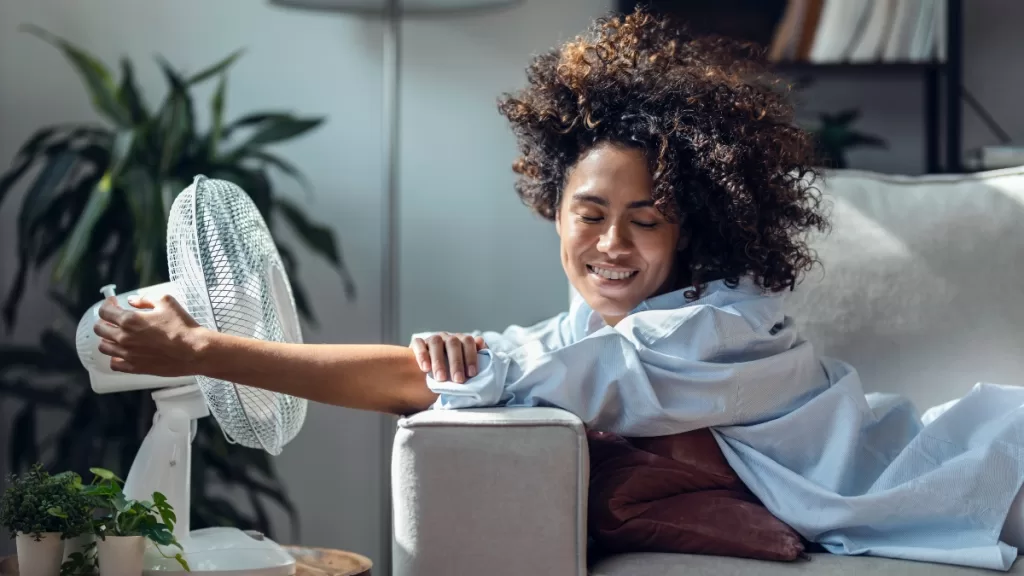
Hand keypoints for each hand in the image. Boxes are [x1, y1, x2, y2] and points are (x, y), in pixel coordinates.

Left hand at [93, 293, 208, 376]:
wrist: (194, 350)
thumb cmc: (182, 326)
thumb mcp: (167, 302)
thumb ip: (145, 299)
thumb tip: (132, 301)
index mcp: (129, 320)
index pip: (105, 312)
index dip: (107, 305)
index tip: (112, 304)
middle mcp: (124, 338)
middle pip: (100, 329)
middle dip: (104, 321)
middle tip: (113, 319)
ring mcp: (128, 354)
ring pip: (103, 347)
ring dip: (107, 339)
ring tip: (116, 336)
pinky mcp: (135, 367)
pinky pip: (114, 364)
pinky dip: (115, 357)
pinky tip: (122, 353)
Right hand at [409, 332, 486, 383]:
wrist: (429, 378)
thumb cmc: (453, 374)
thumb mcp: (467, 369)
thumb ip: (477, 357)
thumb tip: (481, 341)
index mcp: (461, 341)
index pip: (468, 342)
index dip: (471, 357)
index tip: (471, 374)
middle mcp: (447, 337)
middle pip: (453, 343)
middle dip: (456, 362)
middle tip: (458, 380)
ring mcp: (432, 339)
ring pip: (436, 342)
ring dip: (439, 361)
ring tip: (441, 378)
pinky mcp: (418, 344)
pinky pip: (419, 344)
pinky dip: (422, 355)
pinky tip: (425, 368)